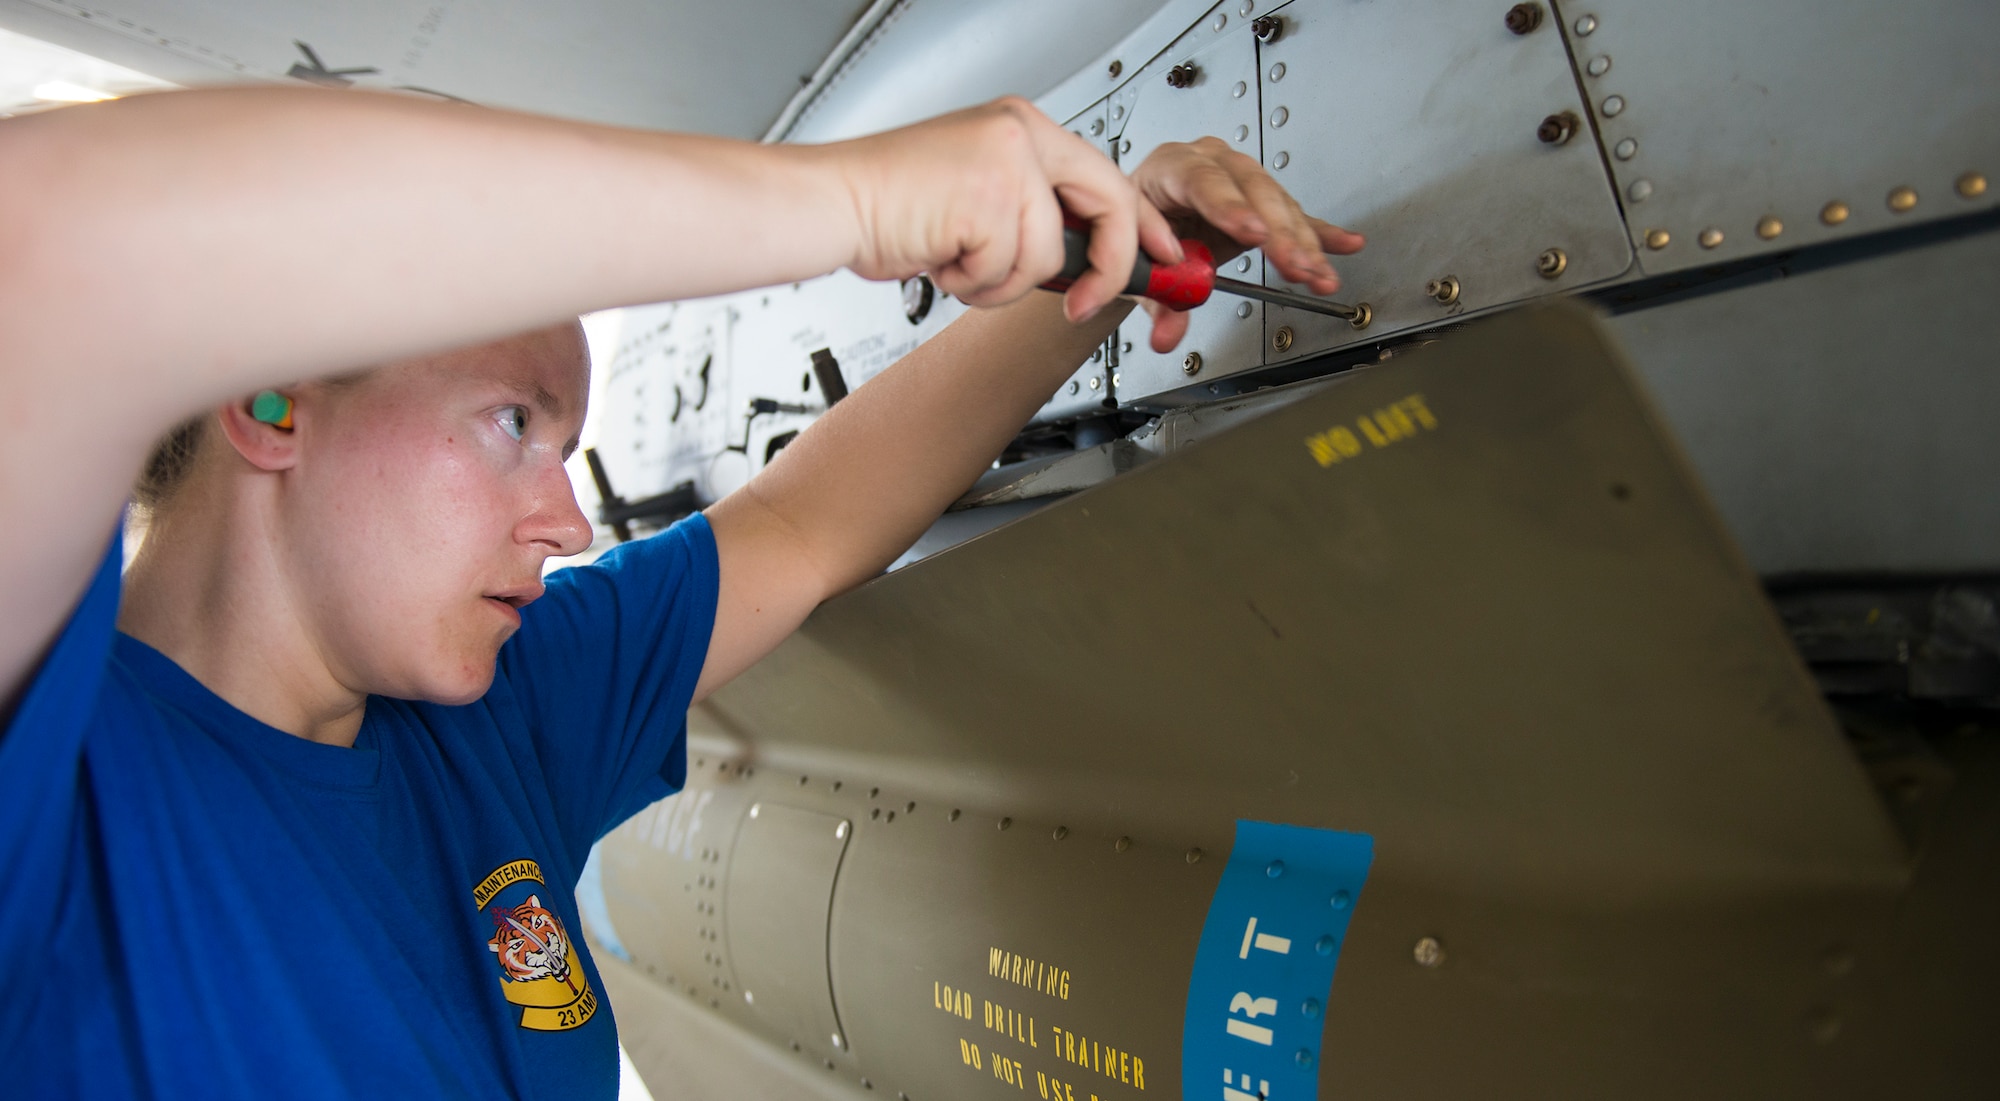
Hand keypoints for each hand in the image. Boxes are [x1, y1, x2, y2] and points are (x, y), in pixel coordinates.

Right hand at [825, 97, 1179, 319]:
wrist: (834, 203)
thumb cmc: (893, 205)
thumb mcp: (979, 190)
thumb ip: (1033, 209)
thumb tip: (1087, 256)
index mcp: (1022, 127)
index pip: (1108, 175)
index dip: (1142, 225)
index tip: (1163, 257)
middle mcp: (1020, 134)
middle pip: (1108, 205)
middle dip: (1106, 267)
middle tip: (1087, 301)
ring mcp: (1006, 162)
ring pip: (1046, 256)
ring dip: (1002, 282)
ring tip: (960, 263)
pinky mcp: (989, 198)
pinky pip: (1010, 270)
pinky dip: (975, 284)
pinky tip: (942, 258)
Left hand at [1127, 137, 1364, 351]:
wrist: (1142, 220)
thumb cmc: (1138, 228)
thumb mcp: (1137, 261)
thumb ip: (1155, 297)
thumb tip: (1168, 332)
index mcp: (1170, 168)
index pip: (1202, 180)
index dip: (1231, 207)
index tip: (1254, 233)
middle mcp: (1209, 164)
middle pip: (1252, 191)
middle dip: (1279, 232)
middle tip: (1295, 264)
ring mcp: (1239, 181)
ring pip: (1279, 205)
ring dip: (1303, 242)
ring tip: (1317, 273)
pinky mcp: (1262, 203)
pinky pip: (1296, 216)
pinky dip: (1320, 233)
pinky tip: (1345, 243)